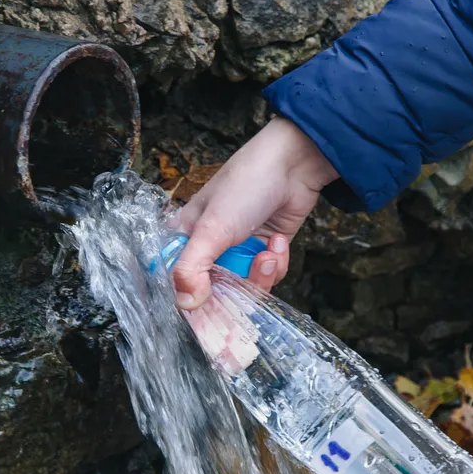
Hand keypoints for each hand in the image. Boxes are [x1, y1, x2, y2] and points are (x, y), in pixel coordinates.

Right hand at [172, 116, 337, 308]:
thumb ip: (192, 268)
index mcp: (184, 238)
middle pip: (214, 292)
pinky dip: (276, 263)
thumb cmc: (245, 185)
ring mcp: (237, 250)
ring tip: (268, 252)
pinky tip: (279, 241)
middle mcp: (208, 248)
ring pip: (244, 288)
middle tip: (251, 273)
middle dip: (238, 288)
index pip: (178, 282)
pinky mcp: (263, 251)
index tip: (210, 309)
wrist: (294, 164)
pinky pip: (267, 276)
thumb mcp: (213, 228)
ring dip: (262, 274)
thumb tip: (185, 305)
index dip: (193, 299)